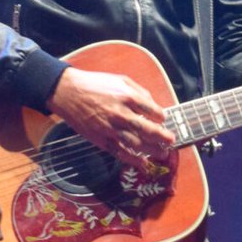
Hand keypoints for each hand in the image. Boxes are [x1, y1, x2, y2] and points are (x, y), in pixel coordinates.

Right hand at [47, 67, 174, 167]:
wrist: (69, 93)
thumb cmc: (96, 84)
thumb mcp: (120, 79)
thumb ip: (139, 91)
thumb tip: (153, 105)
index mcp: (128, 97)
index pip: (153, 111)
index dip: (161, 117)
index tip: (163, 120)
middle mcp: (121, 114)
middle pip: (148, 130)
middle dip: (163, 137)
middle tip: (172, 141)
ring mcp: (111, 128)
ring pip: (136, 144)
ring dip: (152, 150)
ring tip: (163, 154)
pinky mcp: (101, 139)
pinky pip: (120, 152)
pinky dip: (133, 159)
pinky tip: (143, 163)